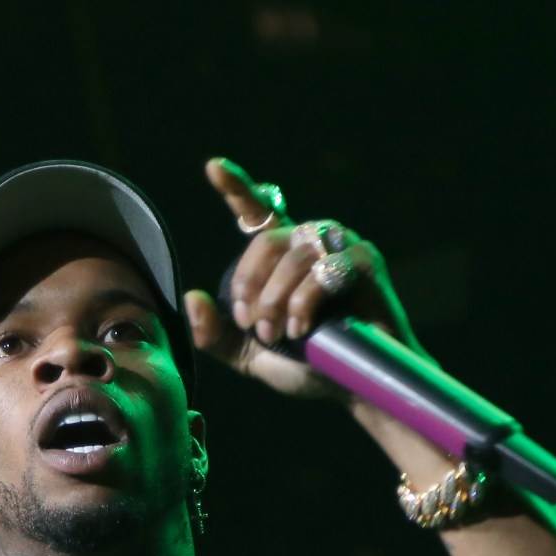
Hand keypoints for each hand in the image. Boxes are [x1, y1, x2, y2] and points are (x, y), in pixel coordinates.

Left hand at [184, 156, 423, 402]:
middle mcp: (310, 240)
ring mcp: (339, 246)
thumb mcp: (249, 355)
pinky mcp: (364, 261)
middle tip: (253, 326)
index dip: (237, 187)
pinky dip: (306, 299)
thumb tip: (192, 298)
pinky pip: (326, 268)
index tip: (214, 167)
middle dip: (251, 286)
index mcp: (283, 254)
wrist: (355, 388)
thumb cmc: (309, 365)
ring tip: (277, 333)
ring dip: (276, 298)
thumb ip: (217, 333)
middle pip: (265, 242)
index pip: (257, 212)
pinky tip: (302, 327)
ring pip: (293, 256)